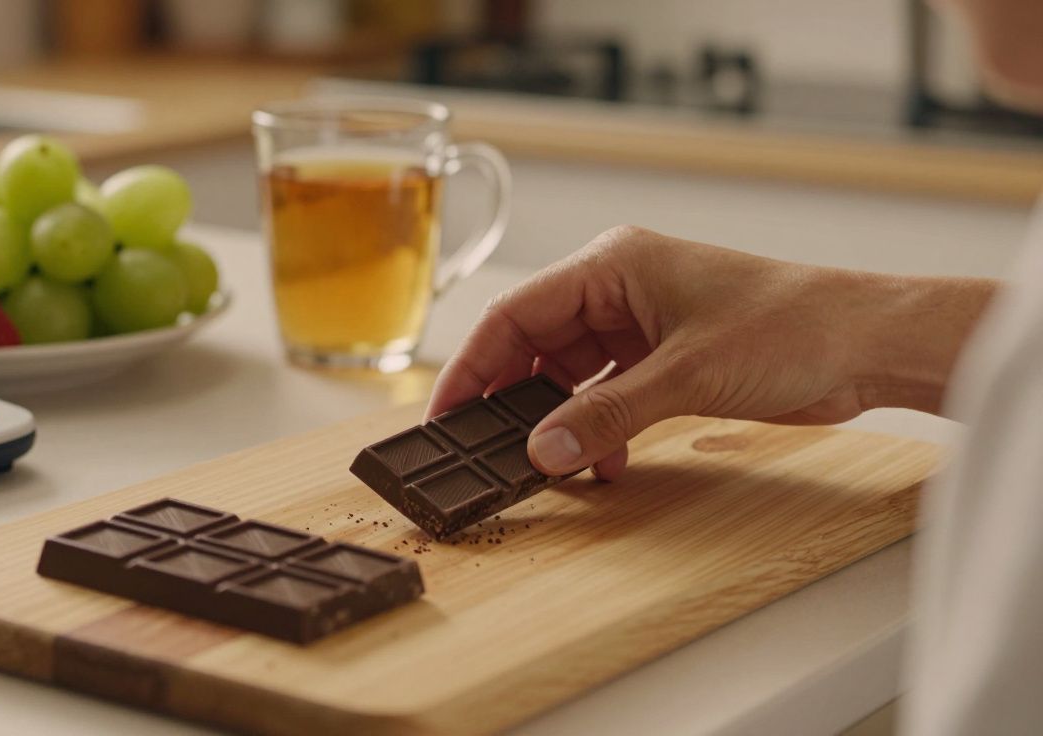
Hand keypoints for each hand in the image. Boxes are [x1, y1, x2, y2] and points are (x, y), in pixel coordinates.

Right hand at [426, 226, 996, 478]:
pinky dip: (599, 430)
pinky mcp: (665, 360)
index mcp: (613, 265)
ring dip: (561, 422)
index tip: (445, 413)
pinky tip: (603, 464)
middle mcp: (619, 290)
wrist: (866, 344)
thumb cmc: (791, 326)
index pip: (517, 313)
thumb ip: (605, 417)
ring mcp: (642, 326)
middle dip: (514, 400)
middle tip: (482, 449)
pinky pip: (608, 396)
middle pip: (537, 346)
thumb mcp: (684, 376)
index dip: (474, 365)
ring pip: (571, 377)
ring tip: (545, 466)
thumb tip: (541, 452)